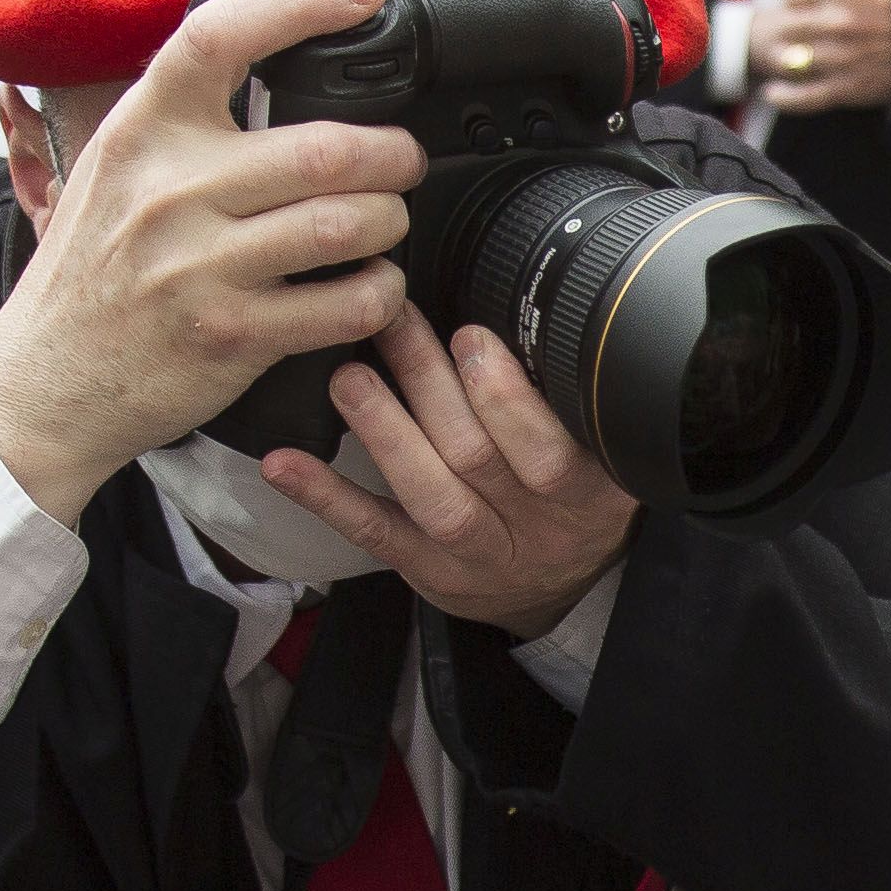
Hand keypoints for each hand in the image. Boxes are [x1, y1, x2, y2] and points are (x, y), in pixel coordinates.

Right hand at [0, 0, 422, 522]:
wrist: (46, 383)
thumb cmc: (90, 272)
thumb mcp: (112, 169)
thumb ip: (179, 121)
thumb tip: (270, 57)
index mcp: (141, 132)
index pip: (221, 38)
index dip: (302, 5)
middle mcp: (169, 191)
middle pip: (323, 148)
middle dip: (391, 154)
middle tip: (400, 159)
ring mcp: (199, 267)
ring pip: (345, 224)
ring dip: (390, 221)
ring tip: (388, 220)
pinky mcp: (232, 335)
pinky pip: (344, 305)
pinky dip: (380, 293)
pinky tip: (373, 286)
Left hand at [263, 314, 638, 636]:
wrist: (555, 585)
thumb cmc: (572, 497)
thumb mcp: (604, 453)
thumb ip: (568, 398)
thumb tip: (515, 306)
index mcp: (588, 492)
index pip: (552, 452)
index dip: (507, 399)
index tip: (472, 337)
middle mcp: (534, 528)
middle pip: (477, 457)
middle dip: (430, 383)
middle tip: (392, 321)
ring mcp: (477, 554)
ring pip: (429, 494)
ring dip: (384, 429)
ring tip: (349, 378)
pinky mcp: (426, 569)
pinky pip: (375, 533)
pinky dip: (326, 496)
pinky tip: (286, 464)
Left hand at [755, 0, 890, 110]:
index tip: (799, 2)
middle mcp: (838, 23)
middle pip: (789, 25)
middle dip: (786, 26)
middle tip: (790, 29)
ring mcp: (841, 58)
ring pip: (790, 59)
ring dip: (782, 58)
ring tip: (779, 58)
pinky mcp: (849, 88)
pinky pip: (805, 96)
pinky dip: (785, 97)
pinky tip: (772, 93)